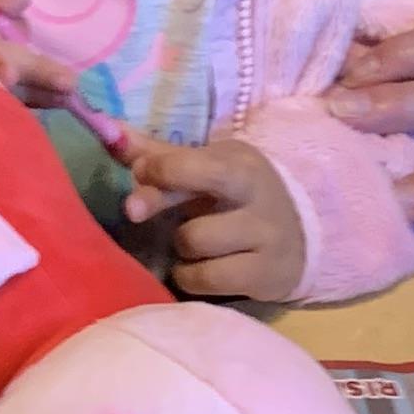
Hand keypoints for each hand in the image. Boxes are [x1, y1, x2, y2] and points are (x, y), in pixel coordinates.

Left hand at [121, 132, 307, 303]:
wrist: (303, 230)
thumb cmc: (239, 194)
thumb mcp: (210, 165)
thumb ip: (160, 154)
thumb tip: (109, 132)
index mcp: (241, 166)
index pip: (188, 167)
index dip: (156, 172)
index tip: (142, 173)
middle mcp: (258, 203)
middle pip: (188, 220)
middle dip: (161, 214)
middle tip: (140, 212)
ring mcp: (266, 242)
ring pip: (193, 248)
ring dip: (181, 247)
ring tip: (193, 241)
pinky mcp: (266, 277)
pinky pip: (206, 281)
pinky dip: (192, 276)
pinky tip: (200, 267)